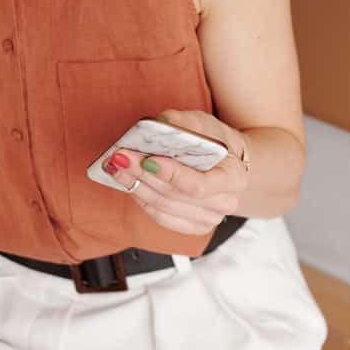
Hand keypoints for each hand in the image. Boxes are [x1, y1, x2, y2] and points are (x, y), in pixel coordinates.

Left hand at [106, 109, 248, 235]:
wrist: (224, 161)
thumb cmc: (213, 141)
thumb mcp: (203, 123)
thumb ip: (183, 123)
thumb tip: (159, 124)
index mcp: (233, 178)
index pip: (198, 185)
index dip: (171, 174)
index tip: (147, 160)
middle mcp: (225, 203)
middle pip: (175, 196)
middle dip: (143, 176)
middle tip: (120, 157)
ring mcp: (208, 219)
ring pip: (163, 208)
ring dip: (135, 187)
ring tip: (116, 167)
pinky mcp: (192, 226)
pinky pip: (160, 217)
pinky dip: (141, 199)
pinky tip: (128, 183)